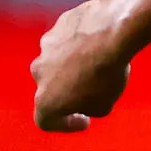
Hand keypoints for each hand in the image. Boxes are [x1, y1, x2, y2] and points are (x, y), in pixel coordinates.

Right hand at [32, 0, 137, 132]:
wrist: (112, 32)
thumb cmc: (107, 74)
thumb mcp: (104, 106)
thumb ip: (88, 108)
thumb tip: (85, 100)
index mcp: (46, 100)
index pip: (46, 120)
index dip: (65, 124)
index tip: (84, 119)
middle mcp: (39, 73)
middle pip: (50, 87)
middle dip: (67, 91)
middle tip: (90, 90)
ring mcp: (46, 47)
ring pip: (57, 62)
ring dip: (72, 66)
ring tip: (97, 64)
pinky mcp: (58, 26)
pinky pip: (67, 41)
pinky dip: (79, 45)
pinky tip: (100, 45)